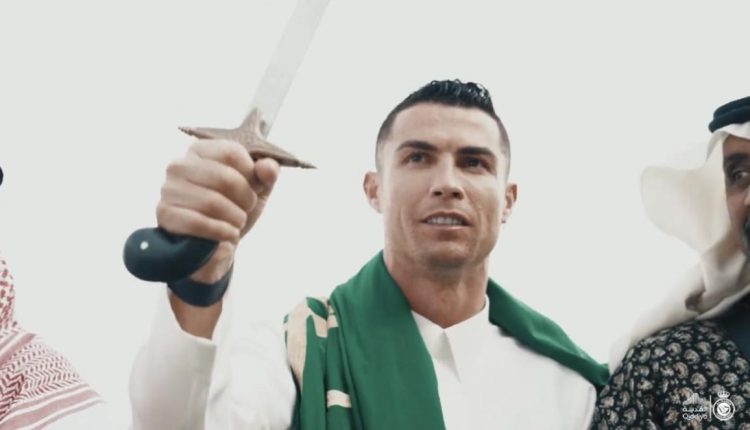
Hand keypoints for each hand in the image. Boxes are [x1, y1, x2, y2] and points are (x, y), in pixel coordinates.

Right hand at [156, 139, 279, 282]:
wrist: (214, 241)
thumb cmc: (234, 206)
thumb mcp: (257, 187)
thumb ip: (267, 173)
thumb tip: (268, 168)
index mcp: (201, 150)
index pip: (231, 152)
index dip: (250, 173)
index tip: (253, 186)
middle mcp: (180, 165)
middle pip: (224, 178)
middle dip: (245, 198)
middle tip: (247, 208)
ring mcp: (169, 189)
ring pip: (212, 202)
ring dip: (235, 218)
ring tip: (238, 222)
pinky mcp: (166, 214)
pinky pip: (199, 223)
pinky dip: (222, 231)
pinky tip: (229, 234)